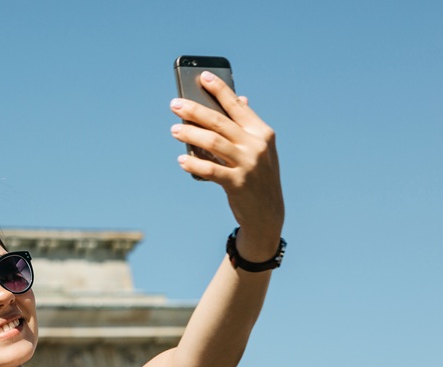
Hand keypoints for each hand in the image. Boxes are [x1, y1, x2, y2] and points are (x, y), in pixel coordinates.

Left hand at [170, 71, 284, 260]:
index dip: (220, 89)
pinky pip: (210, 170)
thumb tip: (240, 98)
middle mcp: (256, 145)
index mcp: (262, 132)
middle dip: (195, 111)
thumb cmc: (256, 176)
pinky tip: (181, 160)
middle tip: (175, 105)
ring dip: (190, 134)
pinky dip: (194, 164)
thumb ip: (245, 127)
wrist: (268, 213)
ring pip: (212, 143)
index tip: (202, 76)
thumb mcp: (257, 149)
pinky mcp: (238, 183)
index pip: (237, 106)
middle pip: (219, 122)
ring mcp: (248, 164)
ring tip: (174, 130)